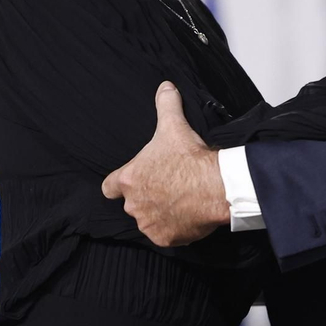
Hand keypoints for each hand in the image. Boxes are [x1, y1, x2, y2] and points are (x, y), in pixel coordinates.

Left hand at [103, 82, 228, 246]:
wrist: (216, 186)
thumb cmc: (190, 158)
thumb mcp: (174, 126)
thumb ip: (165, 104)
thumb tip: (165, 87)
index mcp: (129, 179)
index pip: (110, 187)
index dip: (119, 184)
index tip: (132, 181)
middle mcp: (133, 205)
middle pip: (133, 204)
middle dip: (148, 197)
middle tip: (169, 186)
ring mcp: (149, 223)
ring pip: (150, 220)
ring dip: (161, 213)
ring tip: (181, 201)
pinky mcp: (165, 238)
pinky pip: (167, 235)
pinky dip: (176, 228)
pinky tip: (189, 215)